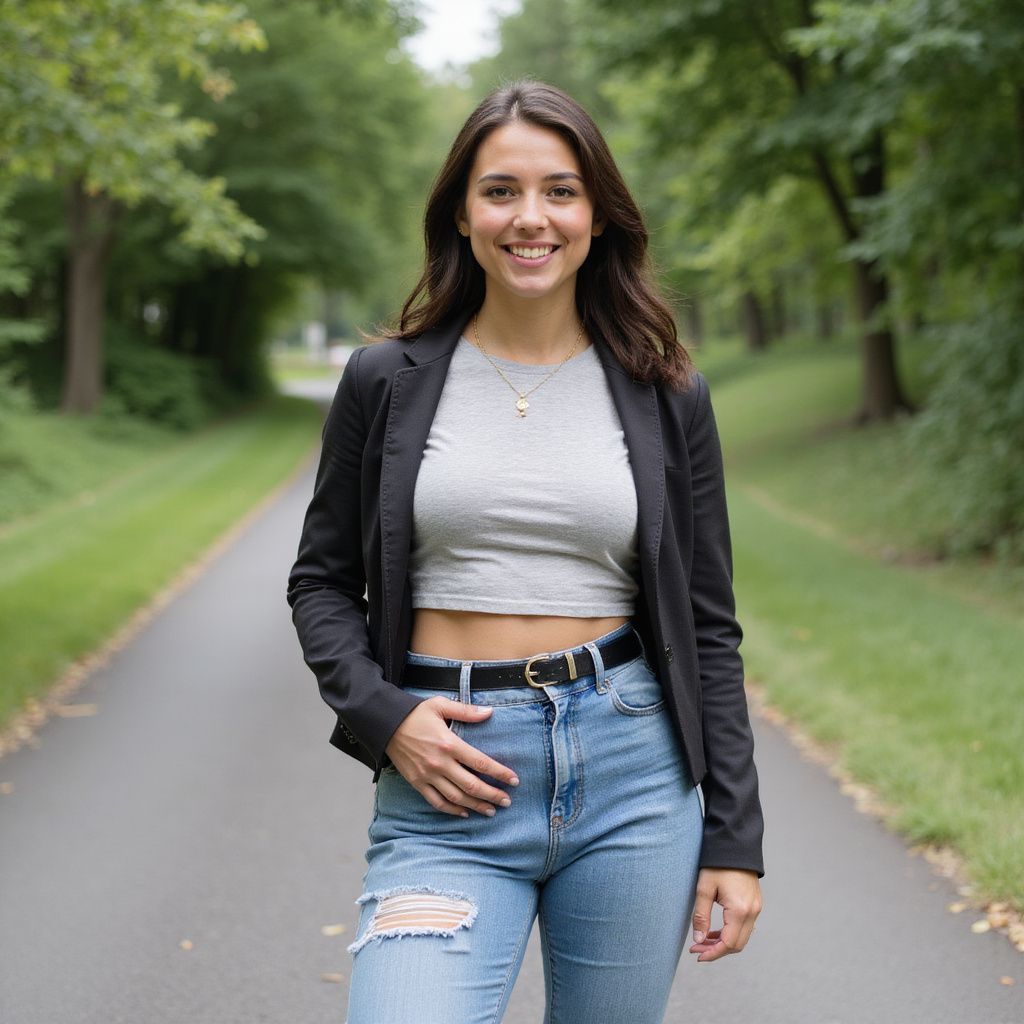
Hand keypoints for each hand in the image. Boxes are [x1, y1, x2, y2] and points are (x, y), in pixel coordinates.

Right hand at [384, 697, 518, 817]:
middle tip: (507, 801)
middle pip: (471, 785)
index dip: (499, 773)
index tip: (514, 780)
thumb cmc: (415, 713)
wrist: (385, 724)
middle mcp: (440, 763)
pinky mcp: (417, 783)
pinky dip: (452, 810)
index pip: (480, 763)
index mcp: (449, 744)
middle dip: (492, 795)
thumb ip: (466, 711)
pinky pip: (436, 802)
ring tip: (491, 810)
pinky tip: (464, 813)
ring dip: (476, 806)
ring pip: (456, 797)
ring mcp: (427, 775)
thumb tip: (490, 712)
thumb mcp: (440, 705)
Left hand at [688, 867, 761, 961]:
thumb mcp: (704, 888)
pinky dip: (731, 933)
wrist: (735, 844)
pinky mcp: (755, 904)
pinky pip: (745, 927)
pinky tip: (716, 930)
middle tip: (696, 948)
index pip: (728, 943)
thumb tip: (698, 940)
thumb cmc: (717, 864)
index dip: (712, 953)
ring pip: (742, 937)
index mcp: (739, 910)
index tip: (697, 954)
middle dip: (716, 950)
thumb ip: (701, 916)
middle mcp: (752, 912)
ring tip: (703, 939)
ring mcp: (756, 908)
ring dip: (723, 942)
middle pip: (737, 944)